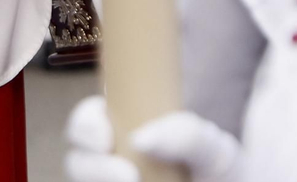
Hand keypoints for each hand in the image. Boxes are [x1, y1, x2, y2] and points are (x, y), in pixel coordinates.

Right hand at [66, 97, 242, 181]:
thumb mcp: (213, 148)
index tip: (105, 136)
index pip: (87, 120)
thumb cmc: (220, 170)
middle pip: (76, 160)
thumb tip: (140, 138)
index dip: (85, 124)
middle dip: (92, 166)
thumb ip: (185, 135)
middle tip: (128, 176)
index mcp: (123, 128)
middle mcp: (110, 161)